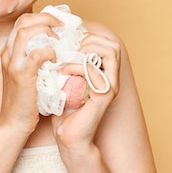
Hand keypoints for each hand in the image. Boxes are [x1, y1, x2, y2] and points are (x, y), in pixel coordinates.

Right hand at [0, 12, 60, 135]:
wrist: (13, 123)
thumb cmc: (25, 100)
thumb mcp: (27, 74)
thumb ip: (36, 59)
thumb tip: (57, 46)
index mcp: (9, 52)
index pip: (22, 22)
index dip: (41, 17)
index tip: (59, 23)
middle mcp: (8, 54)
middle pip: (23, 22)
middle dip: (46, 19)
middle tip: (63, 26)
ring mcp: (13, 64)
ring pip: (26, 33)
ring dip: (46, 31)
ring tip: (60, 39)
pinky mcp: (21, 76)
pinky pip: (35, 55)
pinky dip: (48, 51)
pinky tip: (57, 57)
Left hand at [51, 26, 121, 148]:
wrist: (67, 136)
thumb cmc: (64, 109)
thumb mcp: (65, 80)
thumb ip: (68, 62)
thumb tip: (58, 41)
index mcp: (104, 73)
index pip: (107, 43)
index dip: (89, 36)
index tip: (67, 42)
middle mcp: (111, 79)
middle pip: (113, 45)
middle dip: (90, 40)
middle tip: (68, 49)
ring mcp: (110, 87)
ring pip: (111, 53)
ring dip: (86, 50)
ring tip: (66, 58)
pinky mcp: (103, 97)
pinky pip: (94, 71)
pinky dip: (76, 66)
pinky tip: (62, 73)